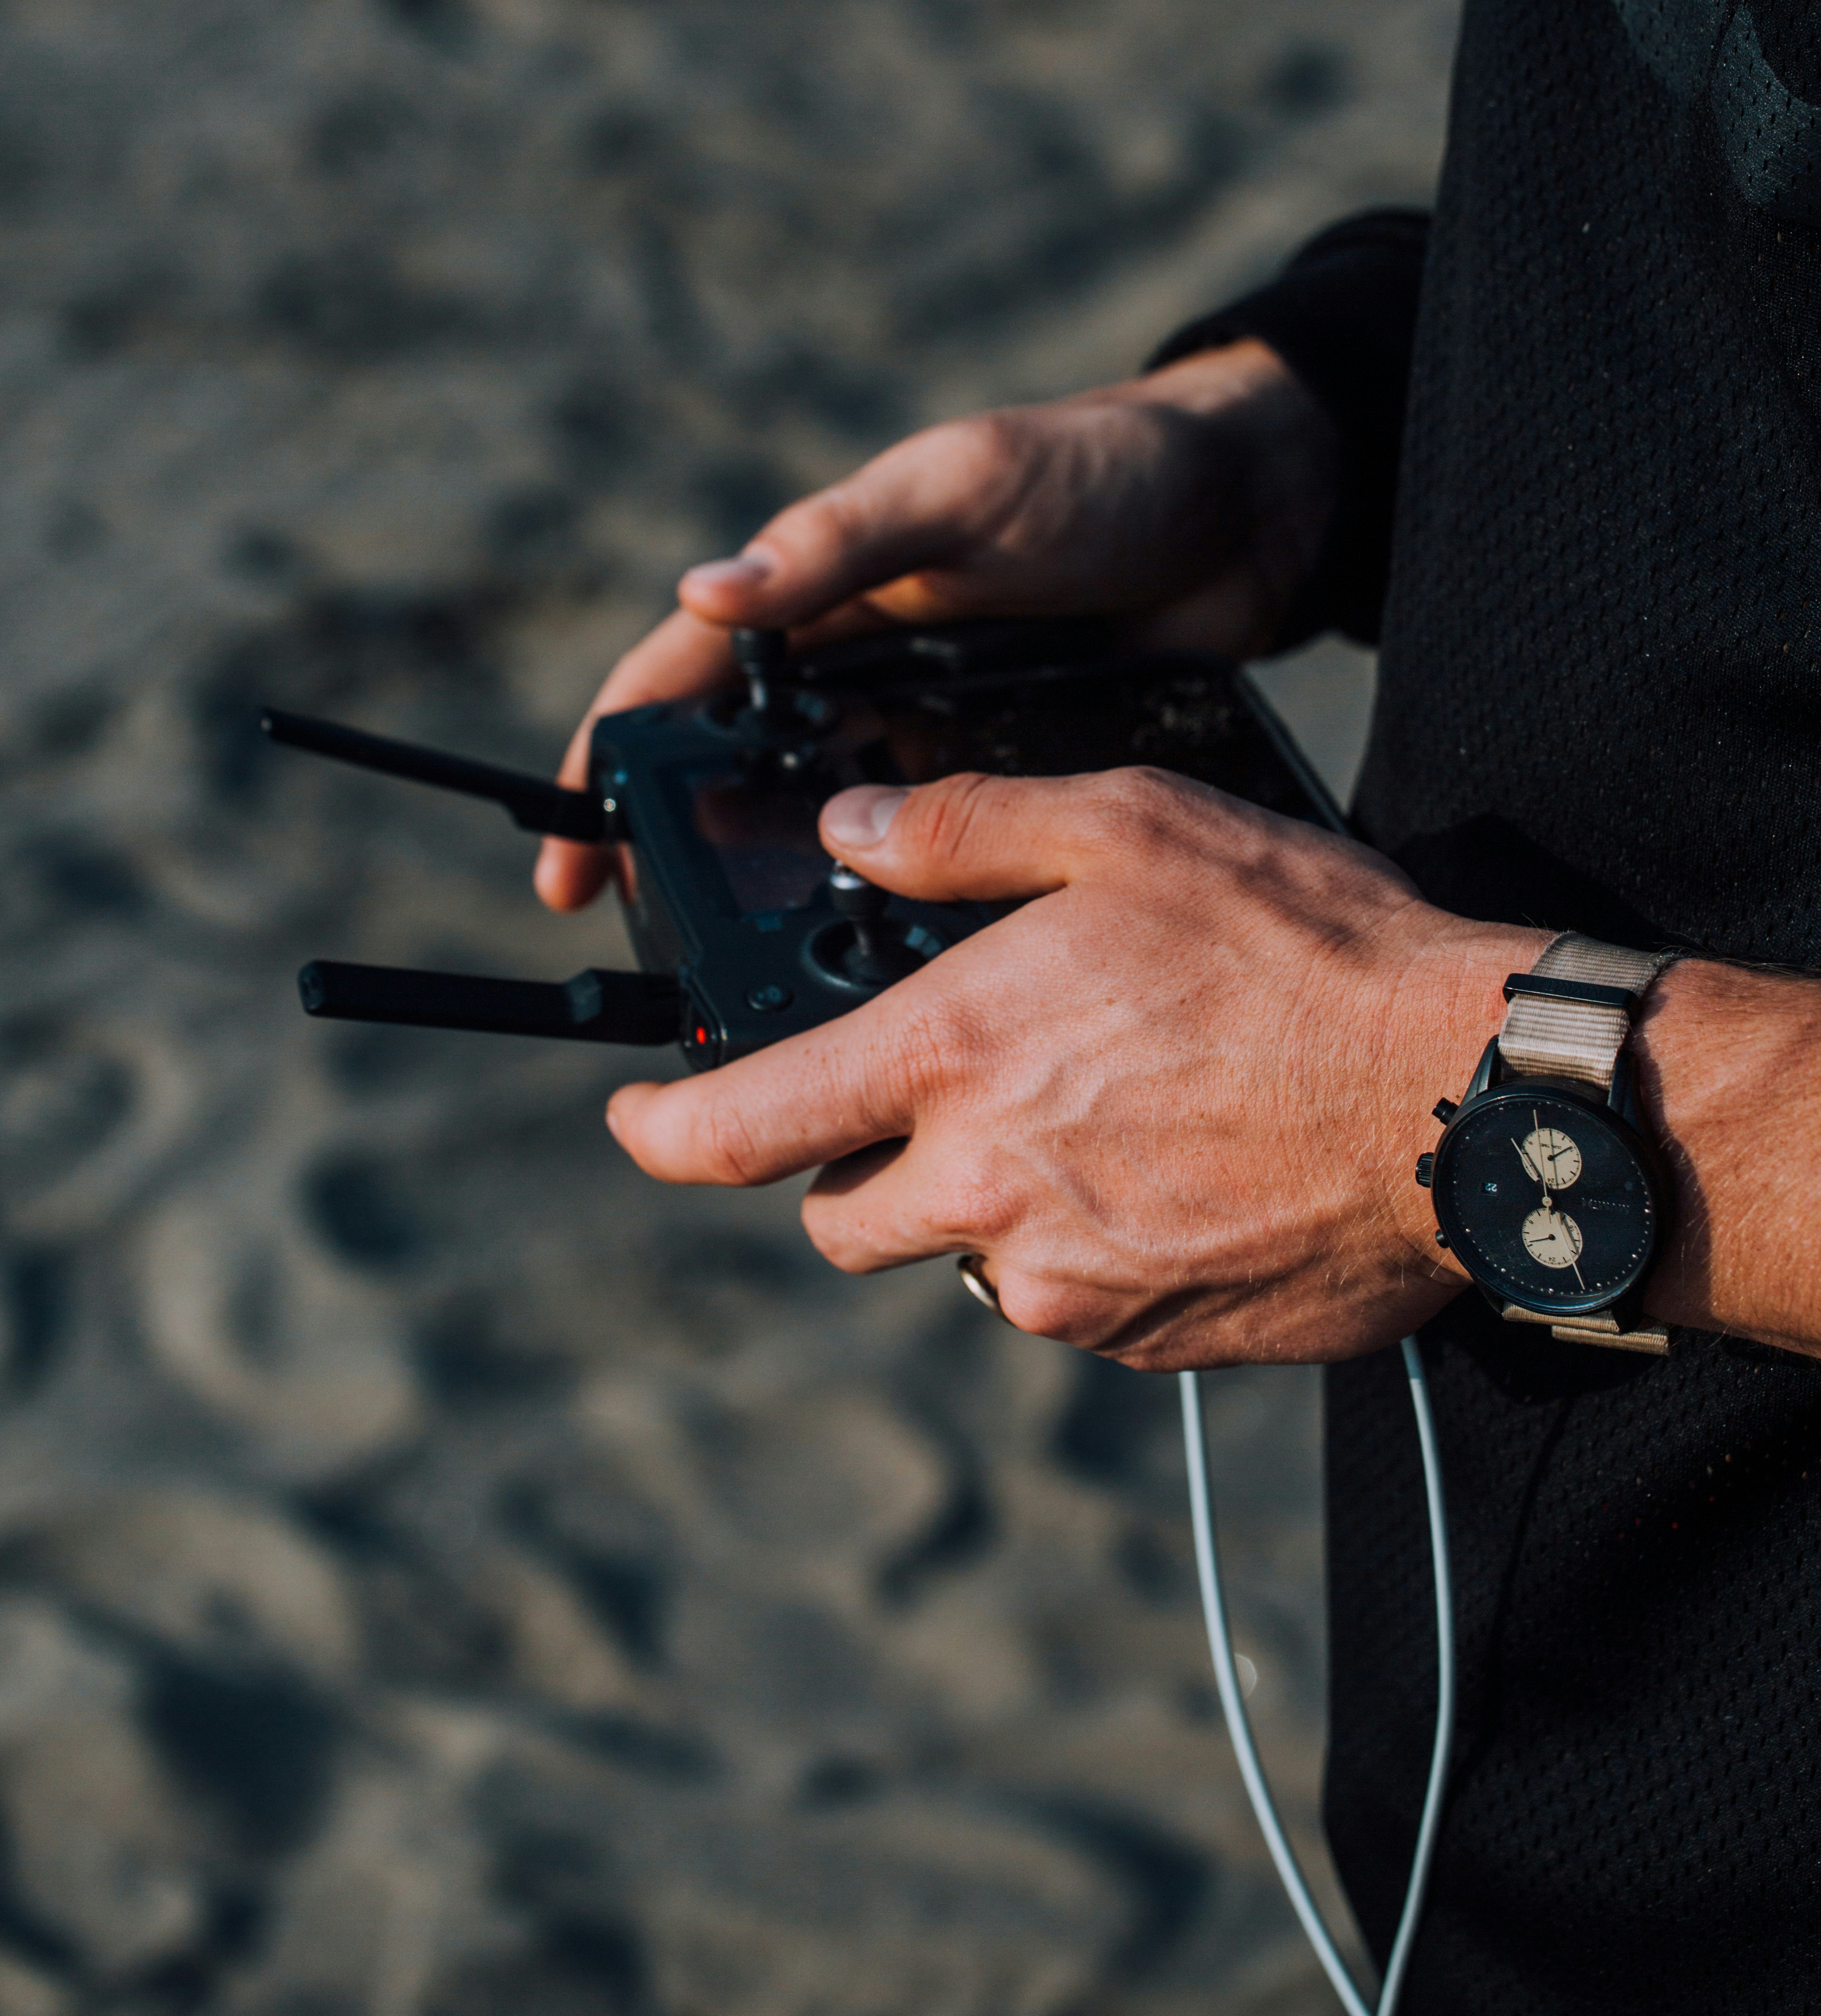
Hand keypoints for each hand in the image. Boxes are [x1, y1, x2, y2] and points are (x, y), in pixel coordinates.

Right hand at [536, 339, 1338, 912]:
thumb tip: (706, 590)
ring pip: (828, 837)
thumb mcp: (960, 490)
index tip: (569, 869)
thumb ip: (841, 541)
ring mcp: (925, 732)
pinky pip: (936, 860)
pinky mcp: (1001, 781)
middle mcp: (854, 673)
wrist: (1247, 513)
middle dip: (691, 866)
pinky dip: (908, 912)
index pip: (678, 687)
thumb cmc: (1091, 470)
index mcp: (816, 593)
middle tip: (665, 964)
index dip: (610, 774)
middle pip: (738, 783)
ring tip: (773, 995)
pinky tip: (904, 975)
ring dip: (794, 907)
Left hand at [606, 767, 1536, 1367]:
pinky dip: (1085, 1244)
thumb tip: (848, 834)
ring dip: (992, 1199)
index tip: (638, 1121)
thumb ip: (961, 832)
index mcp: (957, 1058)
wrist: (1464, 1100)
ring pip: (965, 1258)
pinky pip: (1069, 1300)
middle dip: (856, 1163)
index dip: (663, 1130)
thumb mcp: (1127, 832)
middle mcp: (989, 1188)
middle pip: (842, 1216)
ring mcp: (1068, 1281)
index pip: (744, 1128)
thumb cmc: (1307, 948)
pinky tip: (1173, 1167)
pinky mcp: (1147, 1337)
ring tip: (1107, 1111)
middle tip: (944, 1093)